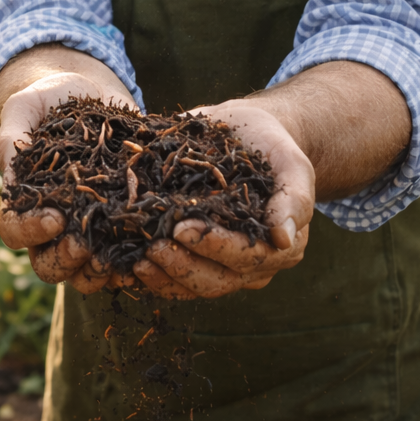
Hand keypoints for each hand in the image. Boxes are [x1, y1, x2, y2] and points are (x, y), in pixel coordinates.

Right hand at [0, 72, 140, 293]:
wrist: (92, 93)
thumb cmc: (50, 99)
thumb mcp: (27, 106)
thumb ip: (13, 135)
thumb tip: (8, 167)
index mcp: (23, 201)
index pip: (14, 231)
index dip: (30, 230)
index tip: (55, 216)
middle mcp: (53, 225)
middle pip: (47, 265)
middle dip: (64, 259)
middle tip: (85, 242)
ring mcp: (88, 230)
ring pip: (84, 274)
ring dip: (98, 272)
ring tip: (118, 255)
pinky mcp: (121, 226)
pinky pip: (123, 260)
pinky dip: (133, 263)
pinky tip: (148, 251)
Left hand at [132, 98, 313, 299]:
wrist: (247, 134)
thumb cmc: (272, 147)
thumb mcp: (292, 163)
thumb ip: (294, 197)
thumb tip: (284, 237)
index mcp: (280, 247)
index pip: (246, 256)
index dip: (215, 246)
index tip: (182, 228)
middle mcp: (251, 264)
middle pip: (216, 280)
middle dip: (182, 265)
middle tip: (152, 247)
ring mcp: (222, 265)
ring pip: (192, 286)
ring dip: (163, 277)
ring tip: (136, 260)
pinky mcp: (195, 258)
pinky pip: (173, 279)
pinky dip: (150, 276)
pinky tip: (124, 265)